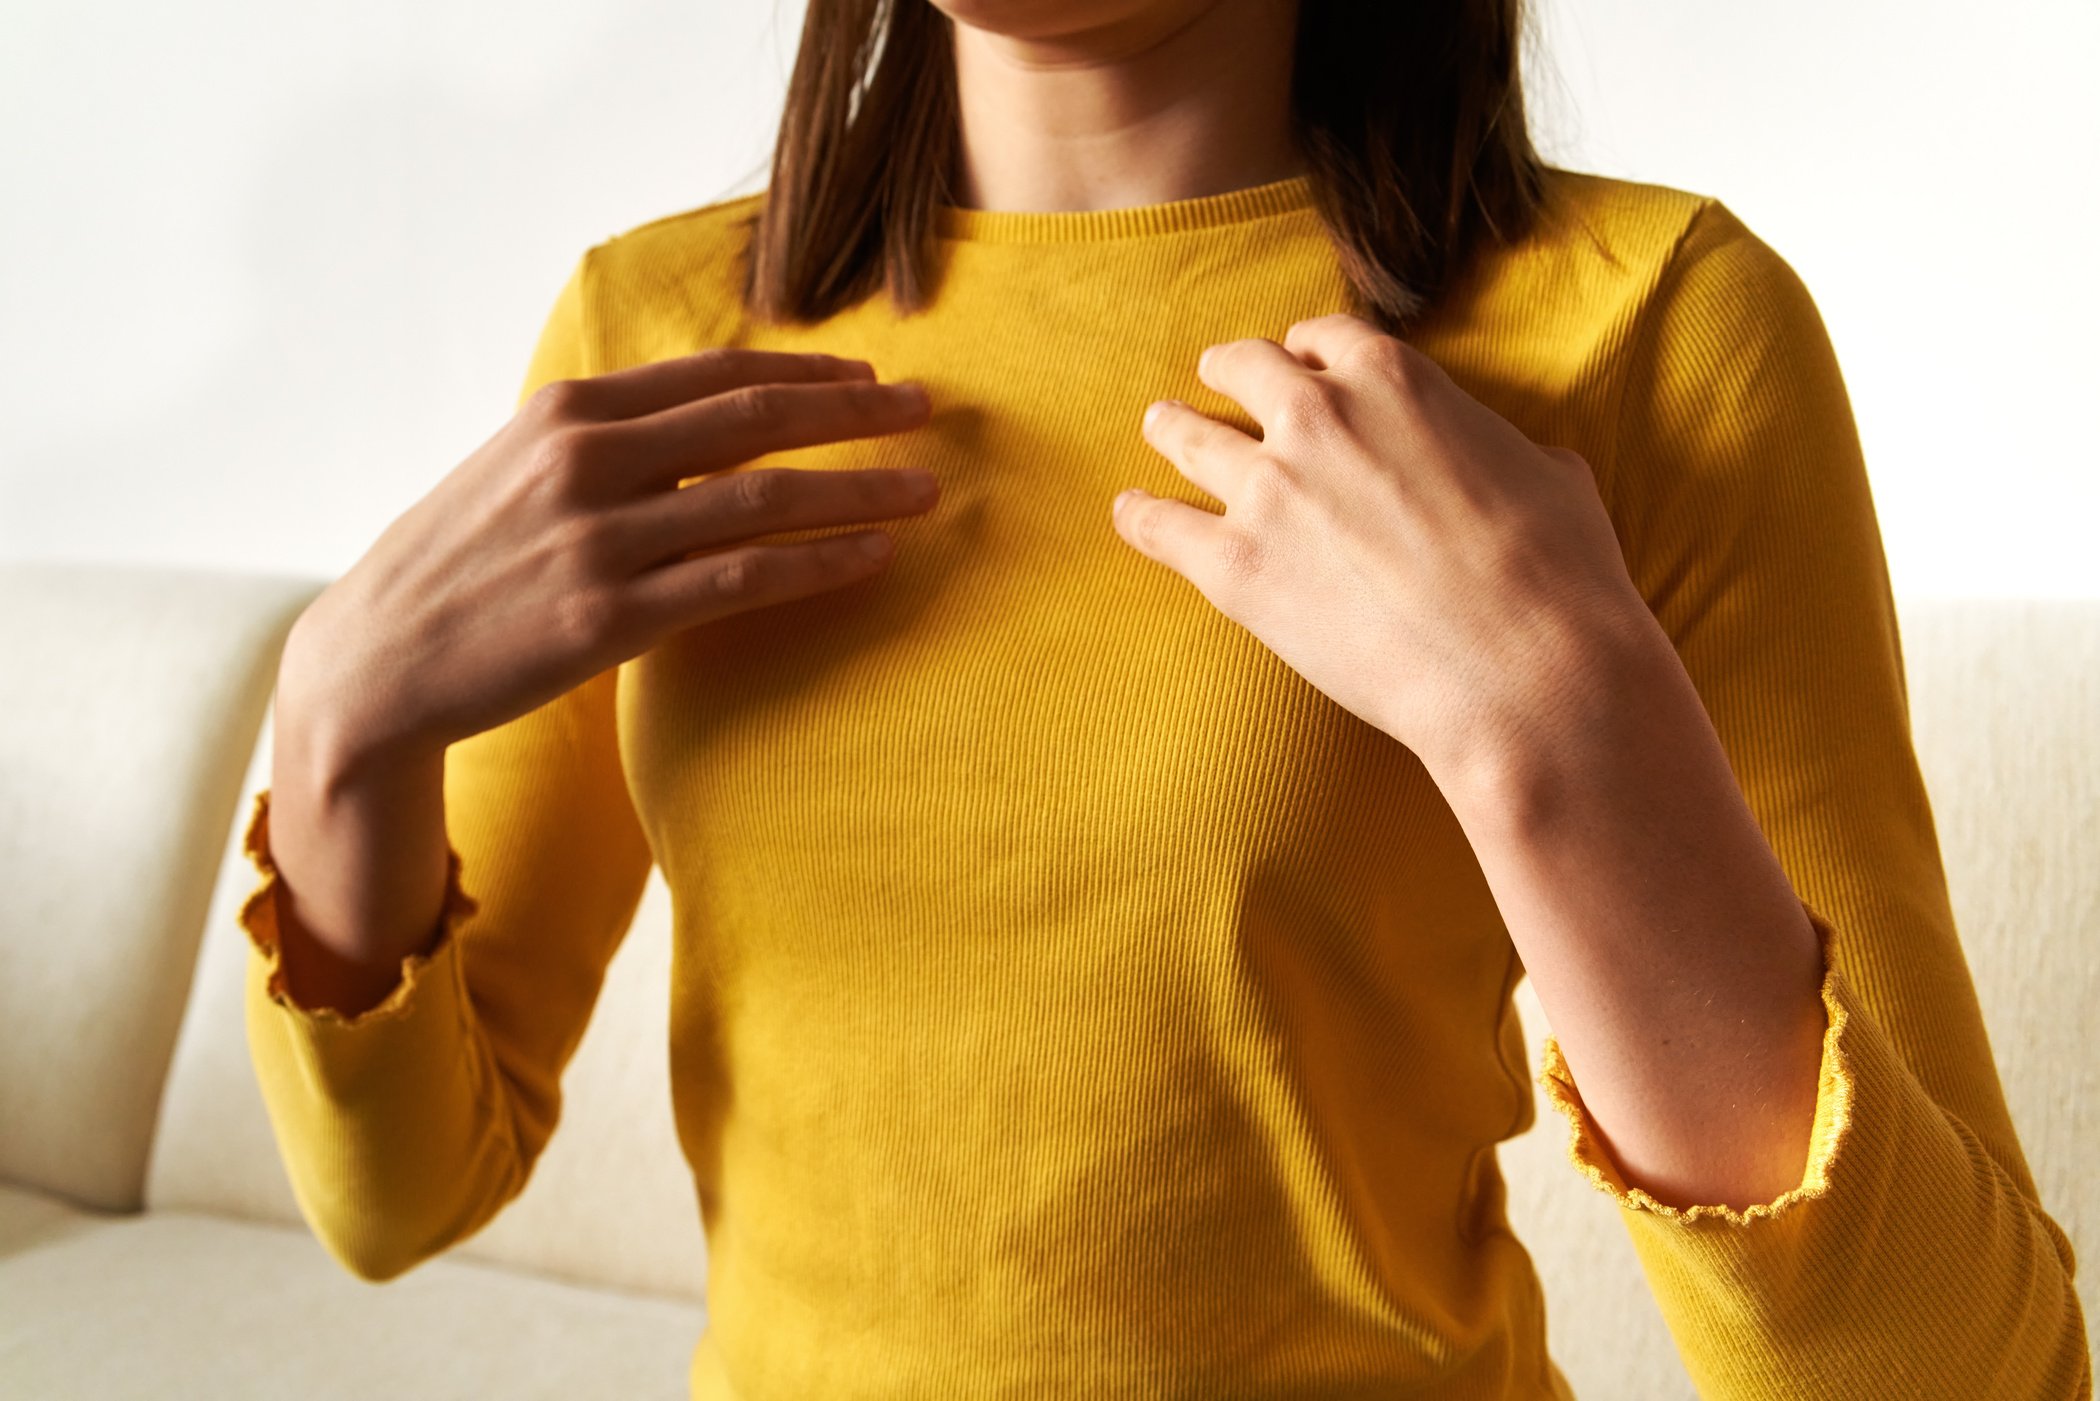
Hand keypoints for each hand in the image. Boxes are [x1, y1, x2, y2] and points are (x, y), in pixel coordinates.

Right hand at [281, 349, 938, 777]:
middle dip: (853, 412)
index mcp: (568, 412)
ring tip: (926, 489)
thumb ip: (605, 440)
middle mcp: (586, 461)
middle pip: (753, 420)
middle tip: (927, 409)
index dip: (804, 371)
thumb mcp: (517, 470)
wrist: (377, 660)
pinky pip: (741, 582)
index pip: (714, 374)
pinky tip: (872, 557)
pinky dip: (816, 564)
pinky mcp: (609, 619)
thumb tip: (702, 421)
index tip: (869, 376)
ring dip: (859, 490)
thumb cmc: (459, 565)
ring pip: (763, 500)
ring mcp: (599, 540)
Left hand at [1114, 311, 1656, 790]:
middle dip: (1229, 373)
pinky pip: (1159, 525)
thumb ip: (1504, 449)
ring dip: (1171, 428)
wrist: (1526, 669)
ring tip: (1159, 429)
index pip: (1324, 339)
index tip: (1298, 365)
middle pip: (1244, 369)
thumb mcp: (1552, 475)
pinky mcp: (1235, 566)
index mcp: (1393, 378)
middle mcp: (1318, 415)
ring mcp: (1267, 488)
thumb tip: (1519, 460)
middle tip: (1213, 382)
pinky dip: (1139, 517)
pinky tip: (1129, 514)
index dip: (1308, 353)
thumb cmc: (1559, 576)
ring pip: (1188, 435)